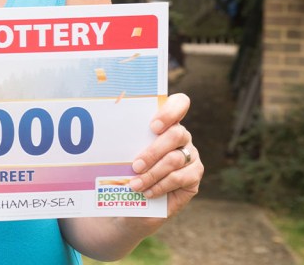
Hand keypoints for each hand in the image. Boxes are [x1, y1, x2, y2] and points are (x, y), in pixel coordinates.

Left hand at [129, 93, 202, 216]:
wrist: (143, 200)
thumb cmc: (132, 169)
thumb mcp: (127, 152)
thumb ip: (127, 143)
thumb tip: (109, 140)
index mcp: (166, 123)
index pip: (179, 103)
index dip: (170, 111)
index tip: (153, 126)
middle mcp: (182, 136)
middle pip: (175, 134)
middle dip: (153, 151)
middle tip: (135, 165)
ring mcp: (191, 155)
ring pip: (174, 159)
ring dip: (152, 174)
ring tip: (136, 184)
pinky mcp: (195, 175)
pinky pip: (179, 178)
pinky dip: (160, 186)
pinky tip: (148, 192)